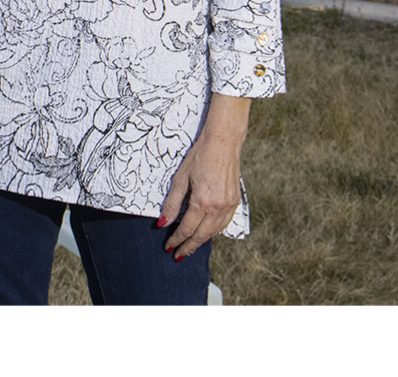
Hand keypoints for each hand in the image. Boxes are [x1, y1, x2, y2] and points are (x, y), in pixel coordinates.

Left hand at [159, 131, 242, 260]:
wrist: (223, 142)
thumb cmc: (200, 156)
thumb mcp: (180, 178)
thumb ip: (172, 203)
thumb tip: (162, 223)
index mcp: (202, 202)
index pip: (186, 229)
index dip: (176, 240)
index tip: (168, 246)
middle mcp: (217, 206)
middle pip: (201, 235)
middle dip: (188, 247)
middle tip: (178, 255)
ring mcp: (228, 205)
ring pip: (214, 232)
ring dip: (201, 242)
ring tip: (190, 247)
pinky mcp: (235, 200)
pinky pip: (224, 223)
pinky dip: (214, 231)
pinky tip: (207, 233)